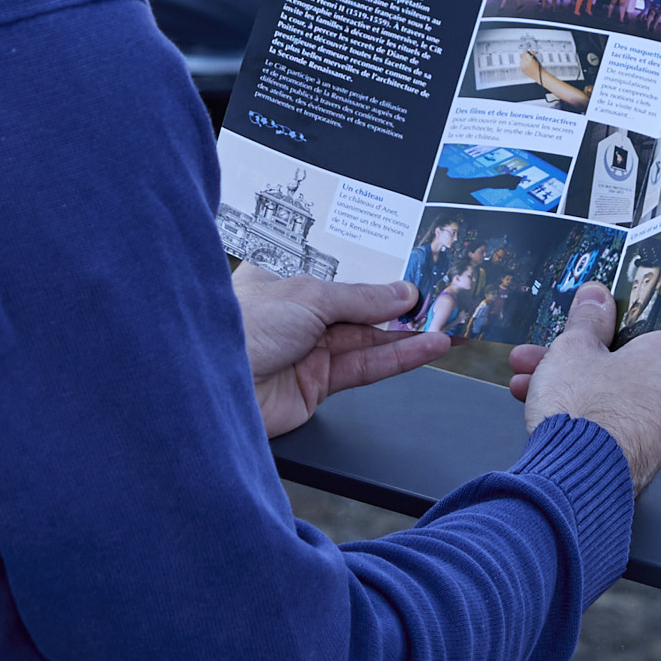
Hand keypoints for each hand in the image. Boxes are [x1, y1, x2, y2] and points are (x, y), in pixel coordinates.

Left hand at [237, 265, 448, 440]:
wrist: (209, 387)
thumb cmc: (243, 328)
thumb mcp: (309, 295)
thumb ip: (362, 298)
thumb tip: (402, 293)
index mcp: (283, 279)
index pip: (340, 273)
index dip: (378, 274)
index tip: (417, 272)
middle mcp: (295, 315)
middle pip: (359, 308)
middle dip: (402, 307)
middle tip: (445, 300)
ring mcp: (306, 351)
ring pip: (369, 340)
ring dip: (410, 334)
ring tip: (450, 324)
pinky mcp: (316, 387)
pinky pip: (366, 368)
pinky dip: (399, 359)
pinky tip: (427, 347)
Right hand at [517, 285, 660, 490]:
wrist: (574, 482)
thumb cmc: (585, 412)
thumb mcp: (574, 348)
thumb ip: (588, 318)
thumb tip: (595, 299)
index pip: (652, 320)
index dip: (612, 314)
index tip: (588, 312)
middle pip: (627, 361)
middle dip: (579, 354)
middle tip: (547, 347)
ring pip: (616, 393)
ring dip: (571, 382)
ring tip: (528, 377)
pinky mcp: (645, 459)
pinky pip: (615, 423)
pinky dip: (584, 412)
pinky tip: (543, 407)